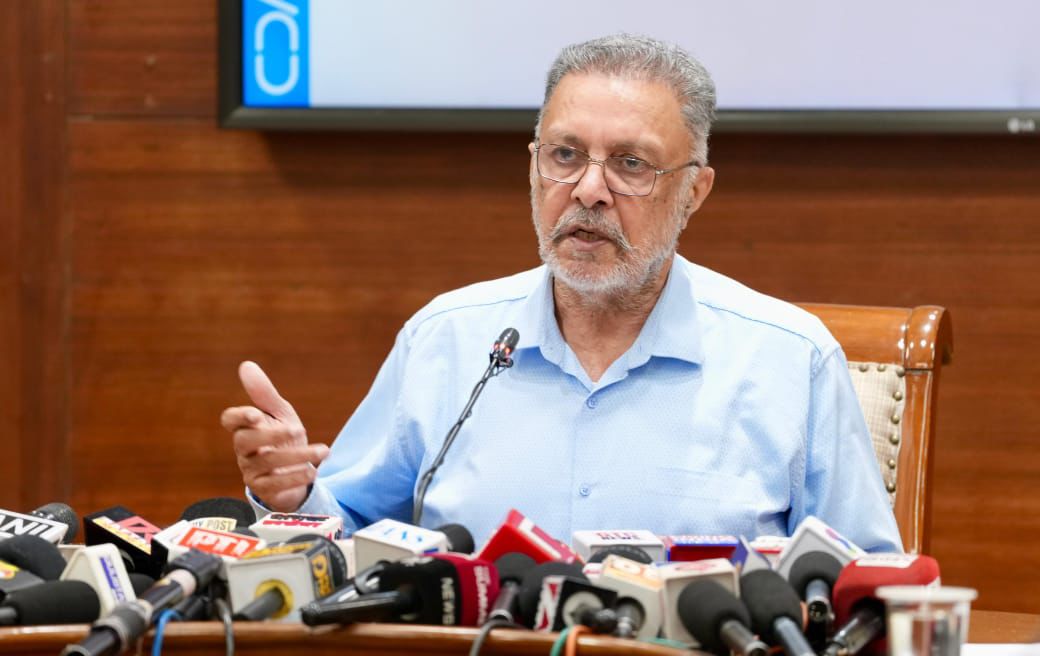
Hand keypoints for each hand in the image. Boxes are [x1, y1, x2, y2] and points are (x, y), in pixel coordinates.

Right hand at [221, 361, 329, 511]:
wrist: (297, 473)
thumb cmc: (285, 438)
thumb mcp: (280, 414)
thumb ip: (264, 393)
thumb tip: (246, 365)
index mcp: (245, 427)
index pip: (230, 420)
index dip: (240, 416)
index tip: (257, 414)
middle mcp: (243, 450)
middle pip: (245, 440)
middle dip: (273, 434)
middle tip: (299, 430)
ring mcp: (251, 471)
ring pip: (267, 462)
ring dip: (298, 455)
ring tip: (323, 451)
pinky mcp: (263, 490)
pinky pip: (275, 484)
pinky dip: (296, 476)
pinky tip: (313, 471)